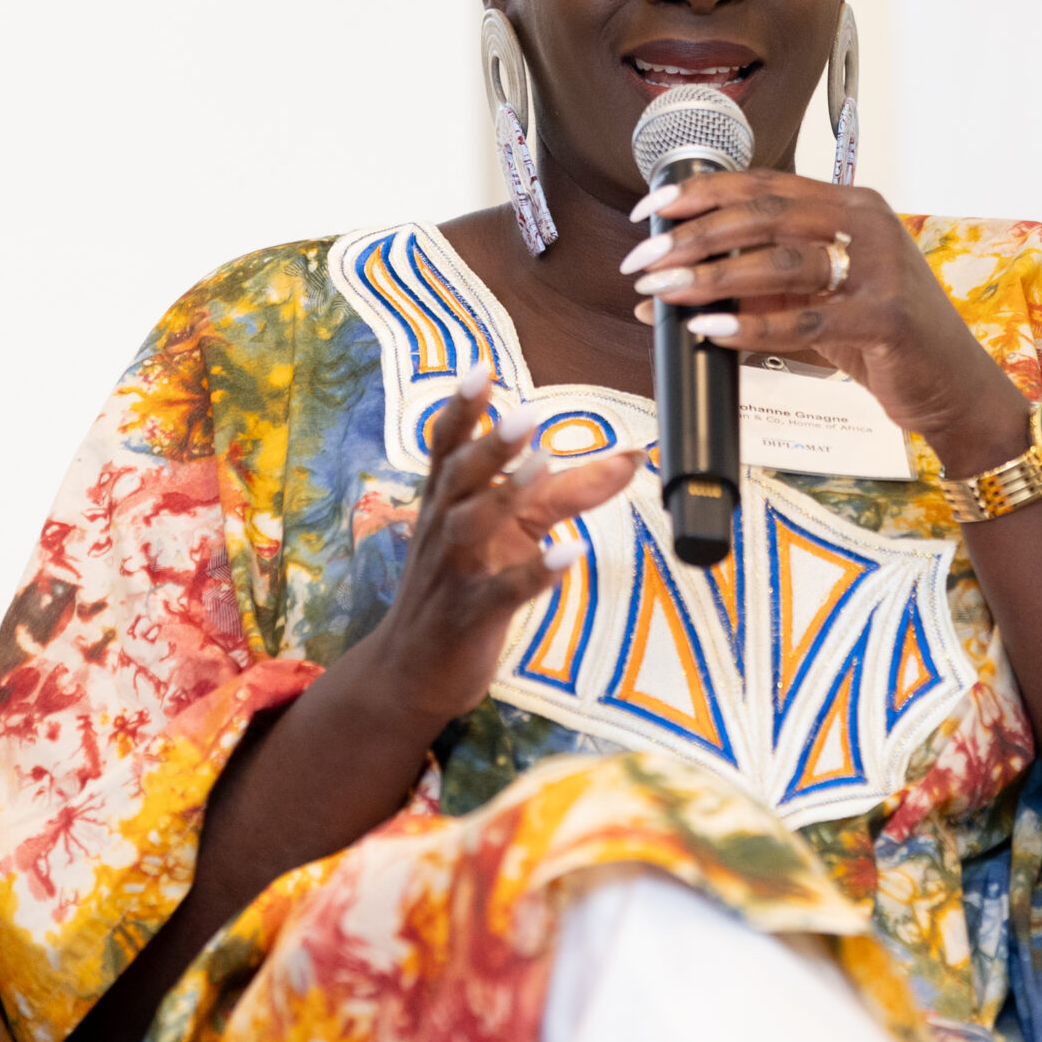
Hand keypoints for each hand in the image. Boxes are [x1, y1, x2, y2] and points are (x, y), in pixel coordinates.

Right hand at [354, 364, 639, 731]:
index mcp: (445, 500)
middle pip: (459, 477)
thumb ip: (567, 490)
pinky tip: (570, 552)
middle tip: (525, 412)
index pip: (446, 446)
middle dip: (489, 444)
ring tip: (542, 465)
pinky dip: (535, 572)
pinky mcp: (470, 617)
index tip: (480, 369)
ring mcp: (453, 573)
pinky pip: (502, 592)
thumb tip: (631, 455)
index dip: (460, 408)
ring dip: (505, 494)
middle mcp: (442, 528)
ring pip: (470, 527)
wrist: (411, 673)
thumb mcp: (513, 530)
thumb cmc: (464, 584)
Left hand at [623, 172, 1031, 477]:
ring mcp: (882, 269)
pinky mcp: (886, 319)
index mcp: (851, 205)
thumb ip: (756, 291)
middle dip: (693, 236)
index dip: (700, 193)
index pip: (762, 184)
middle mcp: (868, 223)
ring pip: (780, 261)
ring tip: (664, 293)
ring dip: (712, 277)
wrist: (953, 388)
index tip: (648, 212)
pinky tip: (710, 332)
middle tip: (643, 260)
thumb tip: (664, 297)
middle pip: (763, 216)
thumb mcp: (816, 302)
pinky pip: (806, 319)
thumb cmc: (882, 340)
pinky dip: (752, 327)